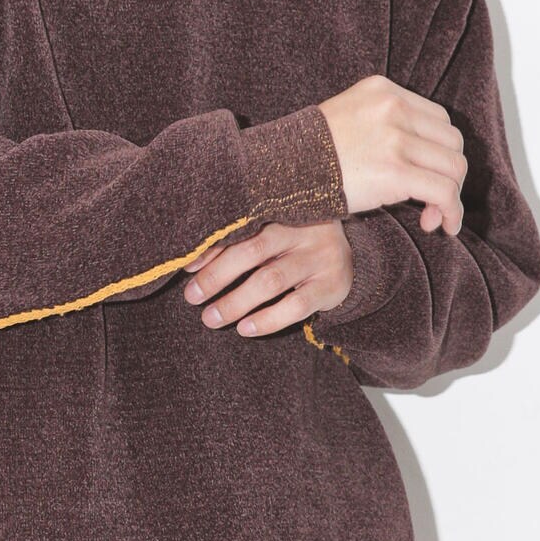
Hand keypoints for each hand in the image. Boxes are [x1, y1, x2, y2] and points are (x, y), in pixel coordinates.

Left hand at [180, 219, 353, 335]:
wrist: (353, 256)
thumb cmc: (295, 243)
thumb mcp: (271, 233)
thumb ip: (237, 241)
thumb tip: (191, 265)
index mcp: (280, 211)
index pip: (240, 227)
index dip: (211, 248)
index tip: (186, 268)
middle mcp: (300, 230)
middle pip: (252, 251)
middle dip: (217, 276)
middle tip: (192, 297)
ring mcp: (319, 257)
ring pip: (271, 280)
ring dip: (236, 302)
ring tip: (211, 318)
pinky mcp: (332, 285)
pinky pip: (296, 306)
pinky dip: (268, 320)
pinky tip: (245, 329)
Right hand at [318, 75, 466, 235]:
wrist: (279, 168)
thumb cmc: (307, 153)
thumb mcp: (347, 119)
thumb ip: (383, 124)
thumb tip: (420, 160)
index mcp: (383, 91)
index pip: (437, 119)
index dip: (440, 151)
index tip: (428, 175)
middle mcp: (393, 108)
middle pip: (452, 141)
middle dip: (449, 174)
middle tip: (432, 200)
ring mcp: (395, 138)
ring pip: (454, 167)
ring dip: (451, 196)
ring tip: (434, 216)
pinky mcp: (396, 170)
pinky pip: (444, 192)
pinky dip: (452, 212)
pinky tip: (443, 226)